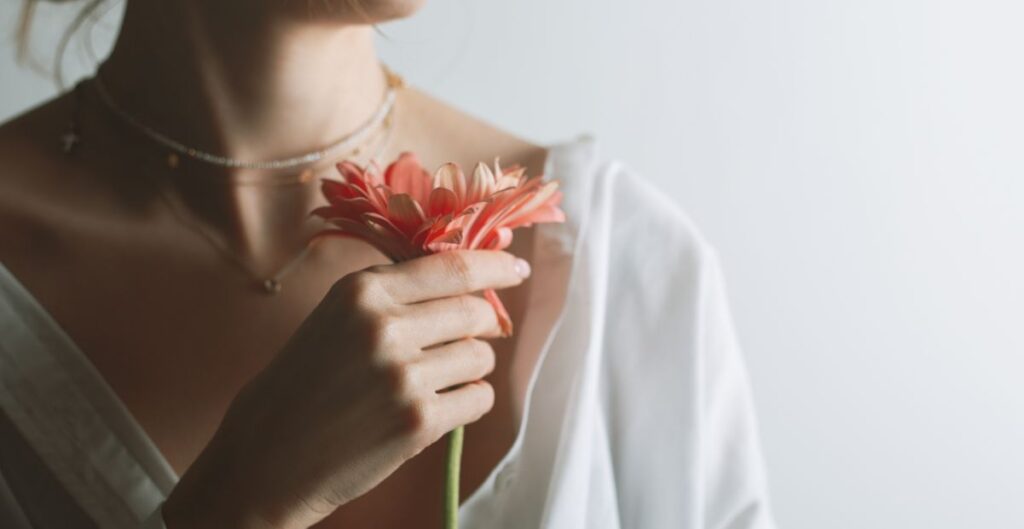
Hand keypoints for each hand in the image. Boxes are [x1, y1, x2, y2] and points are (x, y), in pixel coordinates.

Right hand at [161, 249, 530, 528]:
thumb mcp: (336, 318)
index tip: (516, 269)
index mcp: (363, 292)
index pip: (453, 266)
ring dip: (467, 369)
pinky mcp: (418, 422)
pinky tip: (433, 410)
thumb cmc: (302, 385)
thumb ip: (395, 296)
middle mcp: (385, 326)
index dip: (495, 266)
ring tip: (428, 383)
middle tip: (454, 344)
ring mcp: (404, 375)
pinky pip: (478, 399)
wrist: (267, 457)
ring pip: (481, 357)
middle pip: (475, 312)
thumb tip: (469, 285)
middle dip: (477, 327)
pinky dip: (466, 403)